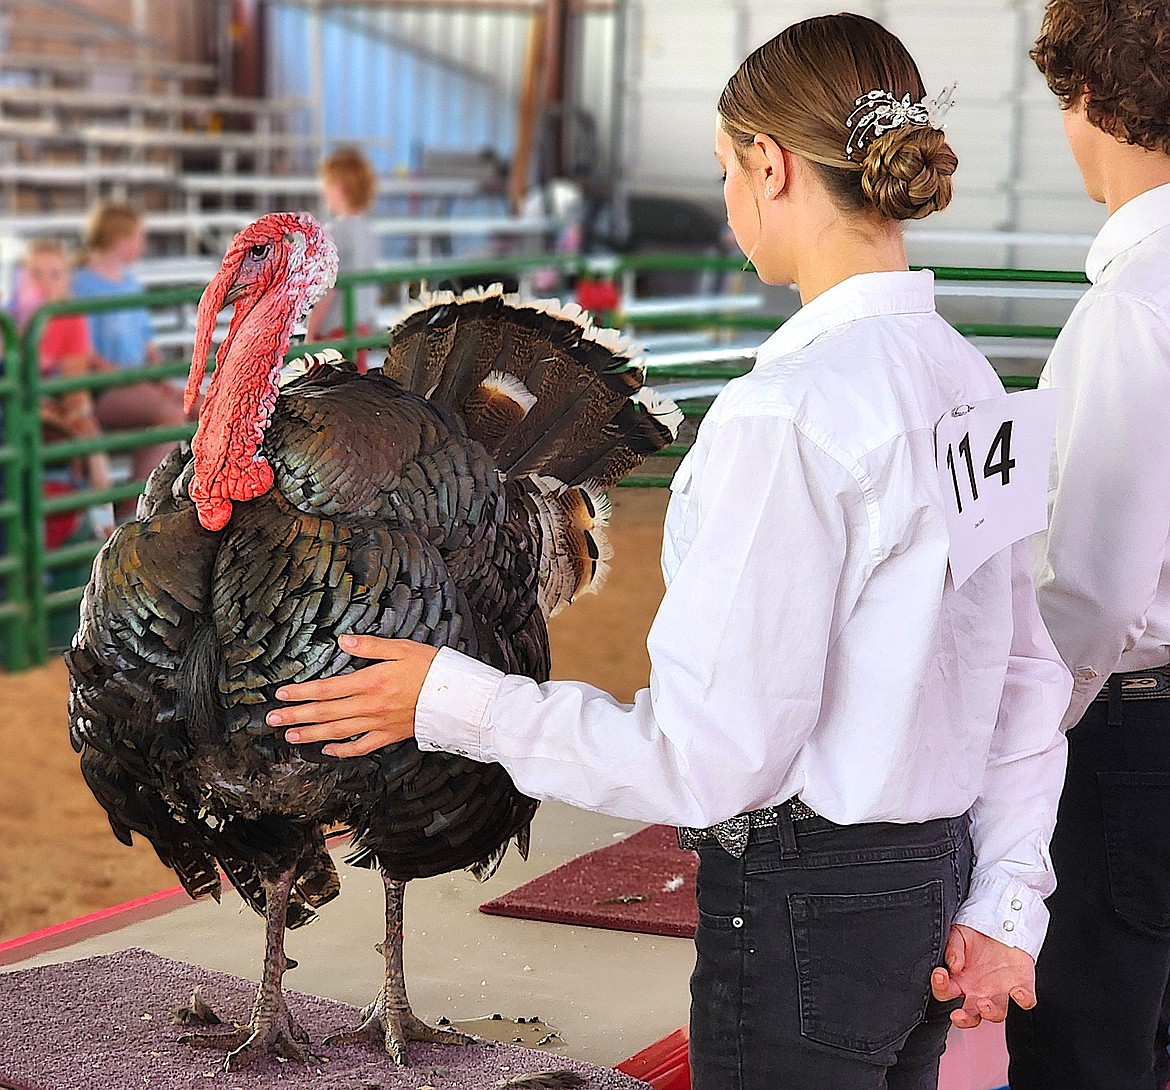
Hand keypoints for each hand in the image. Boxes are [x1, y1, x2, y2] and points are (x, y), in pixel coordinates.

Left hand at [266, 635, 438, 757]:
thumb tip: (343, 639)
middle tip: (273, 720)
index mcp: (371, 682)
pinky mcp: (390, 735)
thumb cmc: (432, 669)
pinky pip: (362, 747)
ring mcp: (378, 724)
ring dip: (311, 734)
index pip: (327, 689)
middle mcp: (370, 706)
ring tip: (291, 736)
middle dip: (296, 716)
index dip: (301, 692)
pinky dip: (343, 751)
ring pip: (338, 732)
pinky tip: (328, 751)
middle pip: (325, 713)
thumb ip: (370, 645)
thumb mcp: (401, 648)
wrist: (457, 697)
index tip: (282, 695)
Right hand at [931, 923, 1036, 1028]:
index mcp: (960, 981)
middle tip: (958, 1014)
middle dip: (964, 1019)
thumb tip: (952, 965)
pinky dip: (1023, 1000)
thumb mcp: (958, 934)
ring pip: (997, 1014)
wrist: (1000, 924)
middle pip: (970, 1016)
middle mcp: (979, 992)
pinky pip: (1027, 1001)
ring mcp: (1000, 992)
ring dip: (990, 1012)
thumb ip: (952, 948)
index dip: (940, 987)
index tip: (940, 974)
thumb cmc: (976, 934)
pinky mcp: (1022, 987)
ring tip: (983, 1003)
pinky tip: (1017, 992)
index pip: (945, 993)